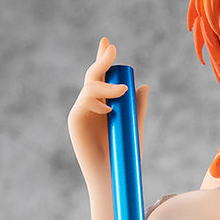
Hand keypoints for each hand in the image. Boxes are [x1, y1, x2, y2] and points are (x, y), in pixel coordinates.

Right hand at [68, 37, 148, 183]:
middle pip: (93, 76)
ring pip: (90, 87)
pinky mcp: (75, 120)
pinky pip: (84, 102)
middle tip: (111, 48)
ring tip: (123, 92)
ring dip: (107, 87)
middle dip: (102, 61)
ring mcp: (81, 111)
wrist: (111, 176)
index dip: (103, 60)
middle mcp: (90, 104)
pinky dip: (97, 102)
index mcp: (104, 103)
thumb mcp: (134, 127)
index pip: (102, 77)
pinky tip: (109, 110)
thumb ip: (137, 108)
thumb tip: (144, 86)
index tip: (108, 44)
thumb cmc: (124, 155)